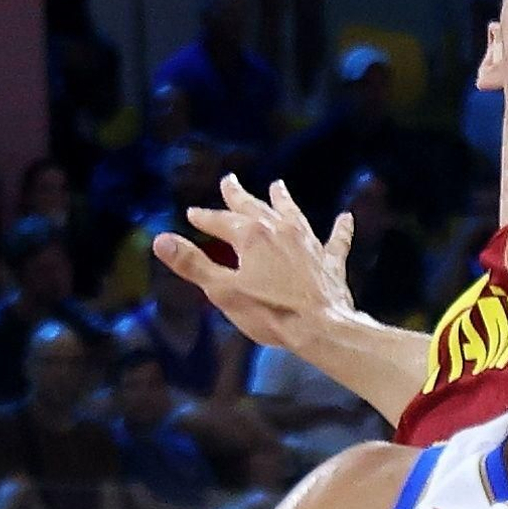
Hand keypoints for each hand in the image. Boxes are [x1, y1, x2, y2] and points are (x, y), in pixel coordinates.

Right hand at [153, 175, 354, 351]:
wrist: (321, 327)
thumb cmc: (270, 312)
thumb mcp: (223, 290)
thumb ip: (193, 263)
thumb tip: (161, 239)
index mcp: (253, 237)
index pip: (222, 221)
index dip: (205, 218)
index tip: (192, 213)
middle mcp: (282, 231)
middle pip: (255, 208)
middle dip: (239, 196)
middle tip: (229, 181)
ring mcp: (309, 244)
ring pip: (292, 215)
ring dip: (283, 200)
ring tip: (278, 186)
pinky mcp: (330, 261)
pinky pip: (336, 240)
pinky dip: (340, 229)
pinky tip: (346, 218)